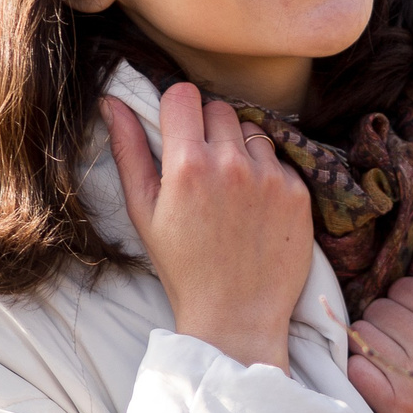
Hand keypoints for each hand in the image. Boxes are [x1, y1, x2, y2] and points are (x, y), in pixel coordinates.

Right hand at [105, 86, 313, 371]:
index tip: (178, 130)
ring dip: (240, 149)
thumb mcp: (143, 212)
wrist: (236, 317)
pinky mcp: (298, 192)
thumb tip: (114, 102)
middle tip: (202, 168)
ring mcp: (269, 176)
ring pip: (252, 131)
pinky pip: (279, 160)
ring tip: (230, 190)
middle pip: (219, 108)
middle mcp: (231, 163)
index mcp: (187, 165)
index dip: (178, 109)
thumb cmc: (182, 268)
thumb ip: (129, 151)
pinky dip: (267, 174)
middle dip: (208, 129)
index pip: (184, 95)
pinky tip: (255, 208)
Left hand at [347, 250, 412, 412]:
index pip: (405, 286)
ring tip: (393, 359)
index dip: (408, 301)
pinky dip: (361, 369)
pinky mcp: (395, 407)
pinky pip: (355, 367)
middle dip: (388, 321)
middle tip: (405, 342)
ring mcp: (411, 376)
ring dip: (372, 343)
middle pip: (379, 307)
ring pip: (363, 333)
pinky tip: (379, 378)